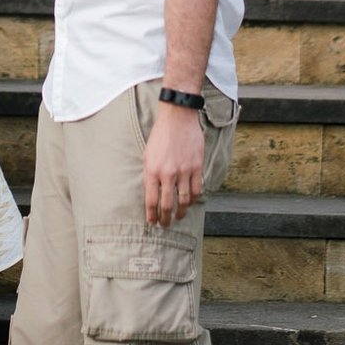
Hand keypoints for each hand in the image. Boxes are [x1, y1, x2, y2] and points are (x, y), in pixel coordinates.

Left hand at [142, 103, 205, 226]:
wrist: (177, 119)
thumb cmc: (160, 136)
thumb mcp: (147, 154)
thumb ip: (149, 174)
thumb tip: (151, 193)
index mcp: (152, 171)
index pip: (151, 201)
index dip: (152, 215)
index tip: (152, 223)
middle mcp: (168, 174)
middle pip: (167, 205)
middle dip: (165, 219)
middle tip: (165, 225)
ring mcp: (184, 171)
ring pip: (184, 200)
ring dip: (181, 212)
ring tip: (178, 217)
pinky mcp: (197, 167)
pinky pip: (197, 189)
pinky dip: (194, 199)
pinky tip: (190, 202)